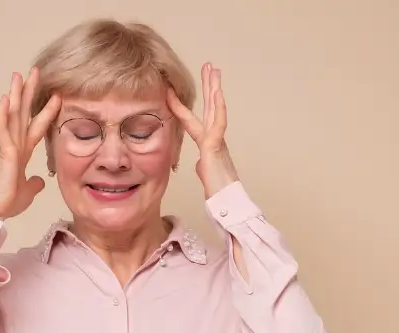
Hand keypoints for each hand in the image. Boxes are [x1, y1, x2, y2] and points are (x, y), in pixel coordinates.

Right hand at [0, 68, 61, 219]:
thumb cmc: (8, 201)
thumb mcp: (29, 190)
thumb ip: (34, 183)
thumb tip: (40, 181)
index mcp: (22, 151)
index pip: (37, 126)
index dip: (46, 111)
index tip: (56, 96)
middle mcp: (16, 144)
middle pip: (24, 113)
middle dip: (29, 92)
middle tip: (35, 71)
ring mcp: (9, 147)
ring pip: (13, 116)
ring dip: (16, 95)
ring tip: (19, 75)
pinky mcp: (4, 153)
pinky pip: (2, 130)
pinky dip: (4, 114)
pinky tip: (6, 99)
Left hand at [167, 63, 239, 198]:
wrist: (226, 201)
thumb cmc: (218, 191)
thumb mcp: (205, 174)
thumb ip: (203, 164)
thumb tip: (200, 163)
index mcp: (208, 144)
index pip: (192, 120)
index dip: (182, 106)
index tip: (173, 91)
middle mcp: (214, 138)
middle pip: (210, 106)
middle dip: (209, 86)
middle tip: (209, 66)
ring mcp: (217, 140)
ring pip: (216, 109)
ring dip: (214, 88)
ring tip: (213, 69)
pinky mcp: (217, 146)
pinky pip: (219, 123)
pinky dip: (218, 108)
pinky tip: (218, 94)